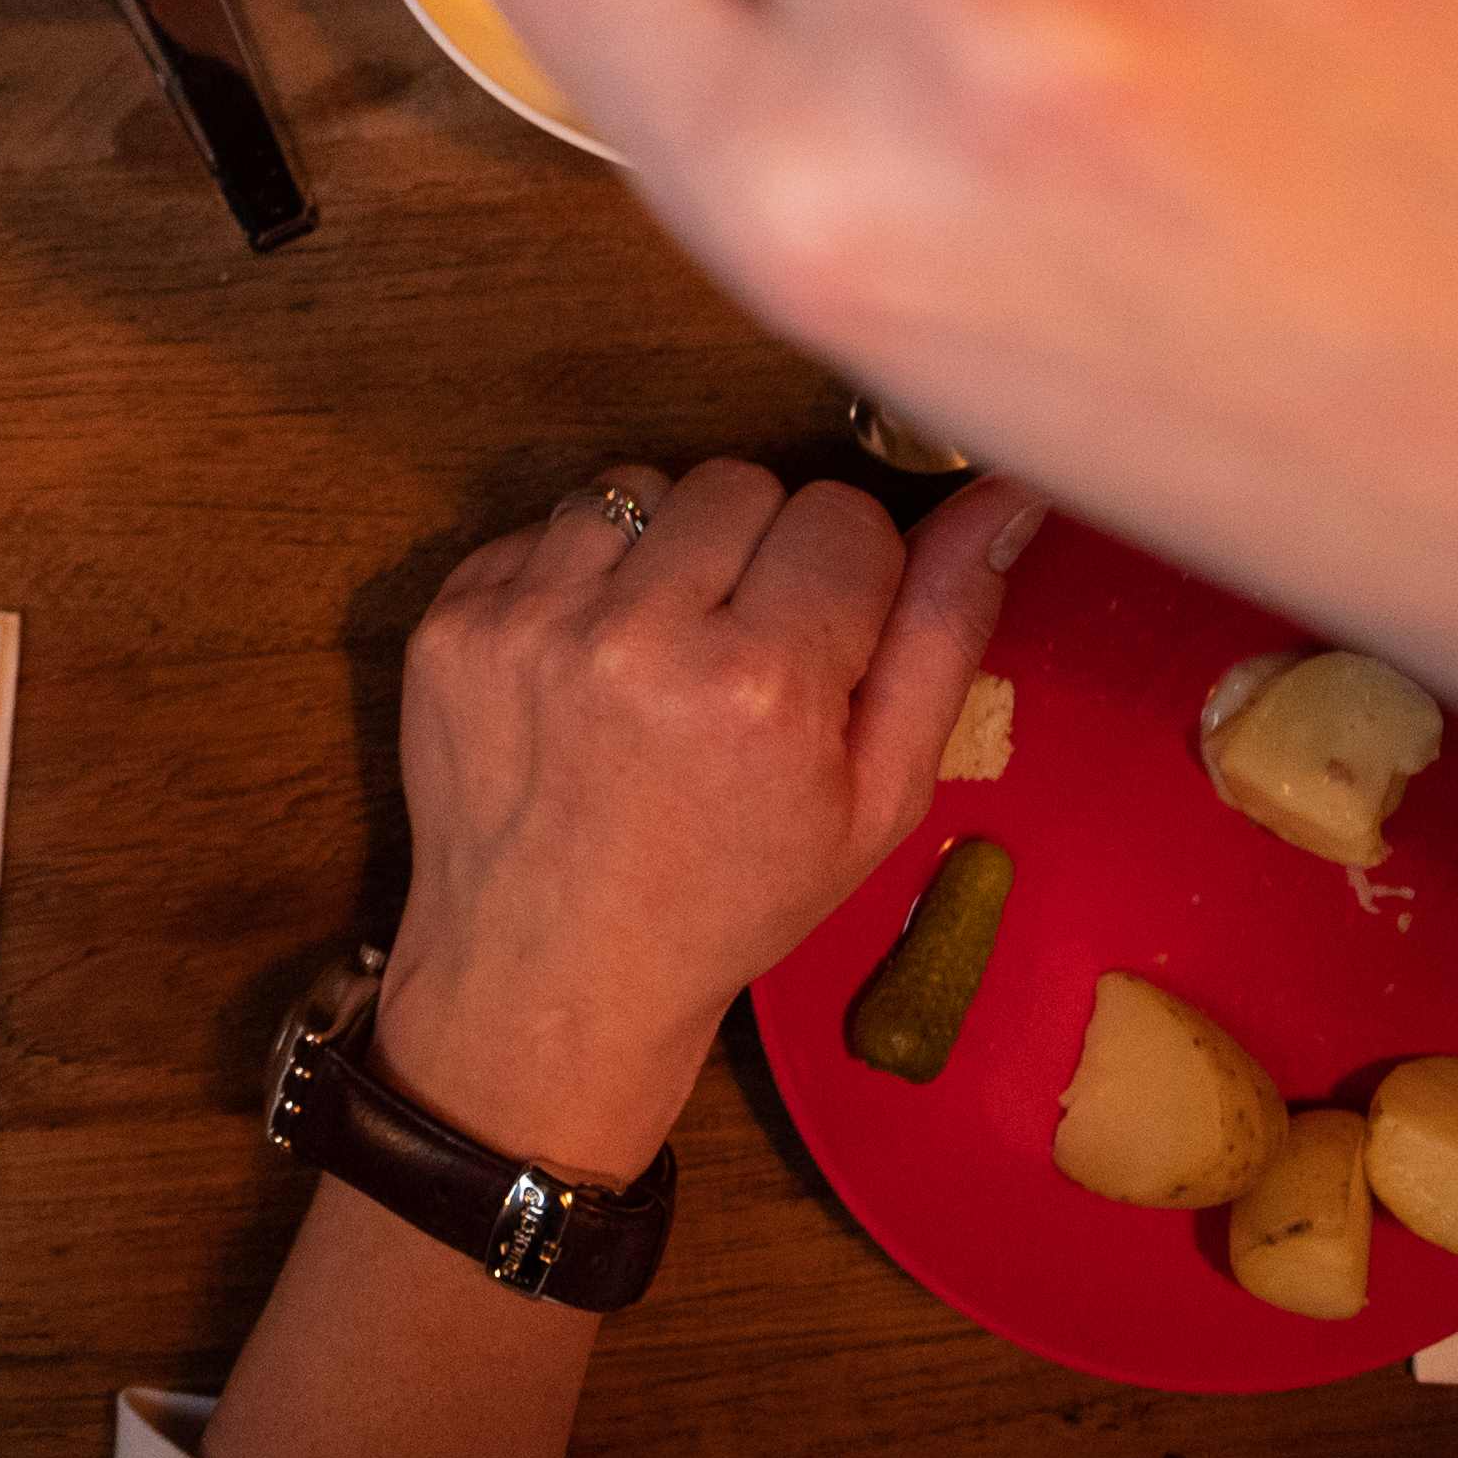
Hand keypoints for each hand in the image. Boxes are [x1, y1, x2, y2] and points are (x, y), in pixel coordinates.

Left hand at [376, 459, 1040, 1173]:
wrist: (551, 975)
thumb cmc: (732, 896)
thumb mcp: (877, 800)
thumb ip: (944, 636)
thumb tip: (1004, 495)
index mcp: (761, 683)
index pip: (844, 514)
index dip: (849, 577)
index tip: (825, 645)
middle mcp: (637, 634)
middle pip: (741, 482)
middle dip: (758, 553)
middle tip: (743, 652)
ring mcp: (529, 620)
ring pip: (639, 487)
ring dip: (663, 552)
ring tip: (662, 655)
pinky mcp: (453, 618)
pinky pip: (546, 527)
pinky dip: (579, 578)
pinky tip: (587, 669)